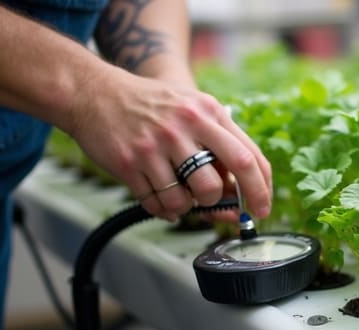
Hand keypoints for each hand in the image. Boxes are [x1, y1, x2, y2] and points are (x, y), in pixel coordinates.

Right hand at [65, 68, 271, 221]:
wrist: (96, 92)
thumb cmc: (153, 106)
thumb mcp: (193, 108)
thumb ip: (220, 141)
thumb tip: (240, 190)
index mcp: (208, 112)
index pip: (248, 157)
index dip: (260, 190)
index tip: (263, 208)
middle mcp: (184, 127)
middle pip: (217, 184)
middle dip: (221, 204)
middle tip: (213, 201)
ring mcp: (155, 146)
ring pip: (186, 200)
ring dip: (187, 206)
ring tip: (180, 192)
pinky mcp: (130, 163)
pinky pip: (157, 203)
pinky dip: (164, 209)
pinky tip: (161, 197)